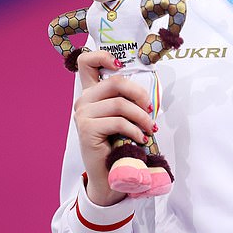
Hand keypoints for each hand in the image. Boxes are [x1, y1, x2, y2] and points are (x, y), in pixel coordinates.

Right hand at [73, 50, 155, 205]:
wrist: (109, 177)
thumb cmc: (119, 145)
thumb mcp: (124, 117)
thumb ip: (127, 100)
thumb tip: (148, 94)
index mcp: (91, 94)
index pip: (86, 62)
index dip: (102, 56)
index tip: (120, 65)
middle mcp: (83, 101)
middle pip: (116, 82)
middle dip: (139, 94)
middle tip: (150, 110)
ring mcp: (82, 114)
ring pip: (121, 104)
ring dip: (142, 118)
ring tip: (150, 129)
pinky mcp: (87, 129)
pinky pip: (119, 122)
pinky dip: (135, 130)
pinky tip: (141, 139)